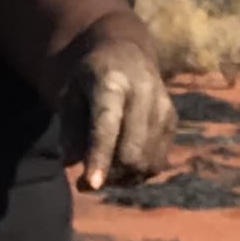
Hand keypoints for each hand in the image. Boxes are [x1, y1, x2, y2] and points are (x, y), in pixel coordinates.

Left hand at [62, 22, 175, 192]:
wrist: (124, 55)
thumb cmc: (88, 78)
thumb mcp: (68, 94)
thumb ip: (69, 128)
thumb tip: (71, 163)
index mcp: (111, 82)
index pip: (107, 126)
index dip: (99, 157)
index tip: (91, 185)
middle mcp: (144, 93)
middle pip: (132, 152)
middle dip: (108, 175)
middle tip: (83, 184)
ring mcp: (162, 107)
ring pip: (147, 162)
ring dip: (122, 178)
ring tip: (101, 173)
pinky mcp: (171, 121)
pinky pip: (157, 162)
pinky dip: (137, 173)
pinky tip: (120, 167)